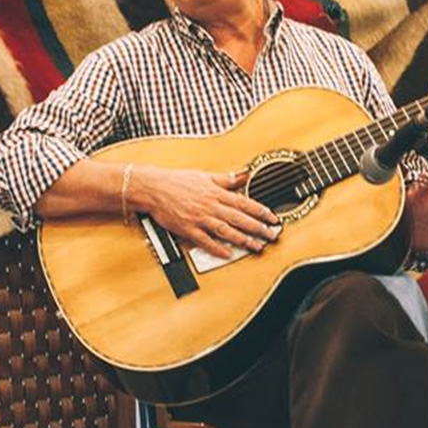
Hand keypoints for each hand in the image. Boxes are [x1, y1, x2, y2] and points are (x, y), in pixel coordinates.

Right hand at [132, 165, 280, 257]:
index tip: (273, 218)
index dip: (261, 211)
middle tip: (272, 235)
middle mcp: (211, 206)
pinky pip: (205, 241)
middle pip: (239, 219)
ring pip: (226, 231)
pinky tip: (228, 254)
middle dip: (258, 228)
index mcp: (216, 192)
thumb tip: (244, 174)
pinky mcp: (188, 229)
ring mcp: (200, 218)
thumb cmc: (177, 181)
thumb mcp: (204, 175)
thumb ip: (226, 179)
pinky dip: (217, 248)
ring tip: (256, 246)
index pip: (244, 203)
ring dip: (243, 240)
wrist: (153, 188)